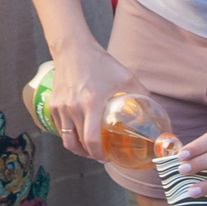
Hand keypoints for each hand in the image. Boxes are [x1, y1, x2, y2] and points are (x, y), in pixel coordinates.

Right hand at [43, 40, 143, 161]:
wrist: (73, 48)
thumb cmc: (100, 62)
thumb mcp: (125, 76)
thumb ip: (140, 93)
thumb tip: (153, 110)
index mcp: (91, 102)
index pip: (91, 139)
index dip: (99, 154)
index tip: (107, 157)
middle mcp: (73, 107)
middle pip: (78, 143)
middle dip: (90, 154)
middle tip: (101, 155)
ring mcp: (60, 106)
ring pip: (66, 139)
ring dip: (78, 148)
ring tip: (89, 149)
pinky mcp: (53, 104)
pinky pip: (60, 128)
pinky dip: (69, 136)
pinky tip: (78, 134)